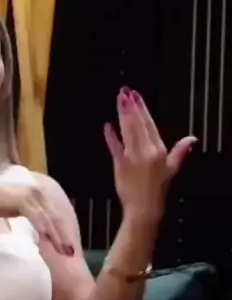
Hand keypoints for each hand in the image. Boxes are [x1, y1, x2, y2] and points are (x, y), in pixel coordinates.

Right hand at [0, 180, 74, 255]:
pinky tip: (46, 238)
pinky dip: (42, 227)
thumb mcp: (20, 210)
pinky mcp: (23, 200)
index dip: (62, 231)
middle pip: (55, 217)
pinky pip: (36, 216)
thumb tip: (42, 229)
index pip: (55, 215)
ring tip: (61, 248)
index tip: (67, 246)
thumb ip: (33, 216)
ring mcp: (32, 196)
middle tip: (69, 251)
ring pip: (48, 218)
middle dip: (63, 235)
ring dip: (55, 234)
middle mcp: (39, 193)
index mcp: (40, 195)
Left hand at [104, 87, 196, 221]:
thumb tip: (192, 139)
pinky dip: (110, 136)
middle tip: (124, 92)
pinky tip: (107, 126)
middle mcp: (146, 151)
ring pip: (127, 131)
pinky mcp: (120, 164)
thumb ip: (180, 151)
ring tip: (119, 101)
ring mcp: (132, 157)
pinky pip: (114, 147)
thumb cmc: (157, 189)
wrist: (144, 208)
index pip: (150, 124)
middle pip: (137, 124)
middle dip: (130, 107)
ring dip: (122, 115)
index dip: (142, 109)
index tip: (136, 96)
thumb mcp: (172, 168)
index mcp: (159, 150)